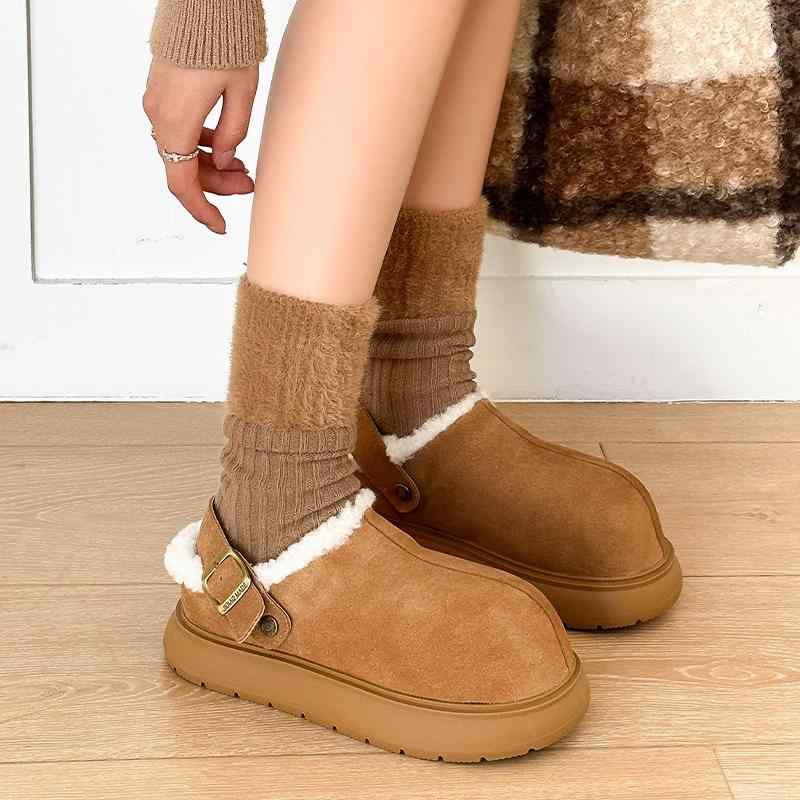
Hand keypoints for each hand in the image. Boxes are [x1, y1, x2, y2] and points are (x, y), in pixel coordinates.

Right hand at [143, 59, 258, 233]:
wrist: (202, 5)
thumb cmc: (224, 44)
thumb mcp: (242, 94)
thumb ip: (234, 135)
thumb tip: (226, 162)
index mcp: (176, 123)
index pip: (183, 184)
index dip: (202, 210)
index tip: (220, 226)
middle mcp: (160, 116)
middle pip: (185, 170)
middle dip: (218, 184)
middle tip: (250, 184)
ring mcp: (158, 103)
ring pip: (183, 151)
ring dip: (212, 164)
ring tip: (244, 167)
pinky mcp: (163, 92)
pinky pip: (180, 131)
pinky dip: (202, 144)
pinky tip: (226, 145)